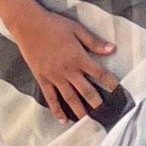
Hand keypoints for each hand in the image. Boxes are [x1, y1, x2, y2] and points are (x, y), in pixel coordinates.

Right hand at [13, 0, 118, 122]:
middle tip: (104, 113)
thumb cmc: (53, 25)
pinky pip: (51, 98)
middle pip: (86, 90)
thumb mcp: (76, 29)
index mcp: (78, 57)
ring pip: (69, 98)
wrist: (28, 26)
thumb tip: (112, 49)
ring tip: (87, 120)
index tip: (118, 90)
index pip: (99, 73)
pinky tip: (63, 119)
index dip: (110, 82)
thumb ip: (94, 42)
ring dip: (79, 110)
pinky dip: (57, 110)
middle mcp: (68, 71)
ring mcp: (54, 77)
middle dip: (96, 102)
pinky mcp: (42, 79)